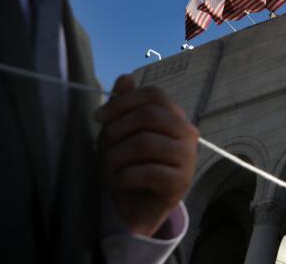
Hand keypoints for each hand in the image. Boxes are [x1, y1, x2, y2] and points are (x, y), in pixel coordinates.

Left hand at [95, 75, 198, 237]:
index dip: (122, 102)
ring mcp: (188, 157)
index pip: (153, 95)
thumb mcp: (121, 134)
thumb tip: (125, 77)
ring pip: (145, 143)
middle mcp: (187, 132)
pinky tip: (119, 181)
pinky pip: (148, 172)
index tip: (98, 118)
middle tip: (102, 147)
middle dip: (116, 130)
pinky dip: (125, 176)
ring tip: (108, 168)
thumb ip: (125, 107)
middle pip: (150, 115)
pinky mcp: (181, 182)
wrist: (138, 208)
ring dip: (116, 156)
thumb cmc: (131, 167)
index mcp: (175, 117)